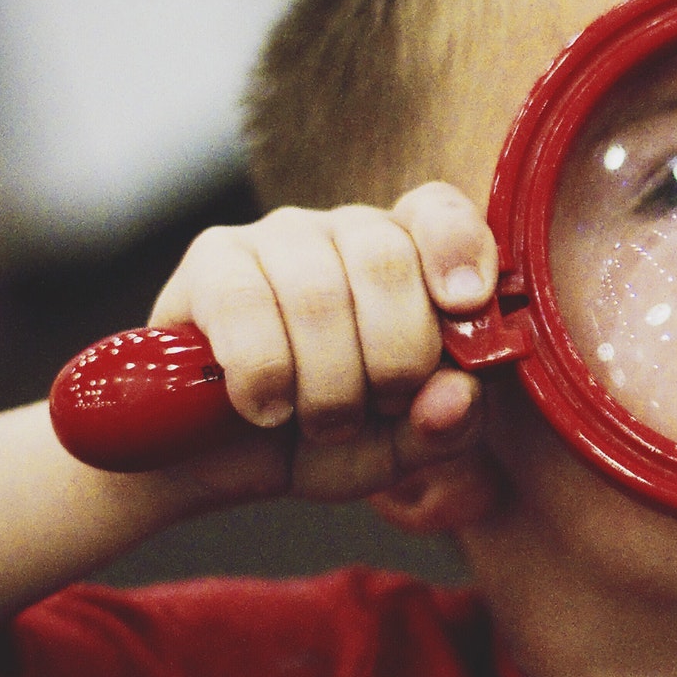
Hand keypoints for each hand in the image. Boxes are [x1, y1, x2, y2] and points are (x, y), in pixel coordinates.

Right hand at [145, 182, 499, 506]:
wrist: (213, 463)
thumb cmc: (315, 442)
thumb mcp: (395, 450)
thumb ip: (444, 427)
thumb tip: (459, 394)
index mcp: (410, 261)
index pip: (440, 214)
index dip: (458, 251)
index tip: (463, 306)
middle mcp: (347, 232)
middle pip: (386, 260)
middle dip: (392, 357)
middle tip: (375, 406)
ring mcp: (277, 238)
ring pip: (318, 292)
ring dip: (326, 383)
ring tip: (320, 422)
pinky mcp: (212, 260)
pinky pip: (245, 307)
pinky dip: (264, 375)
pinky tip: (265, 407)